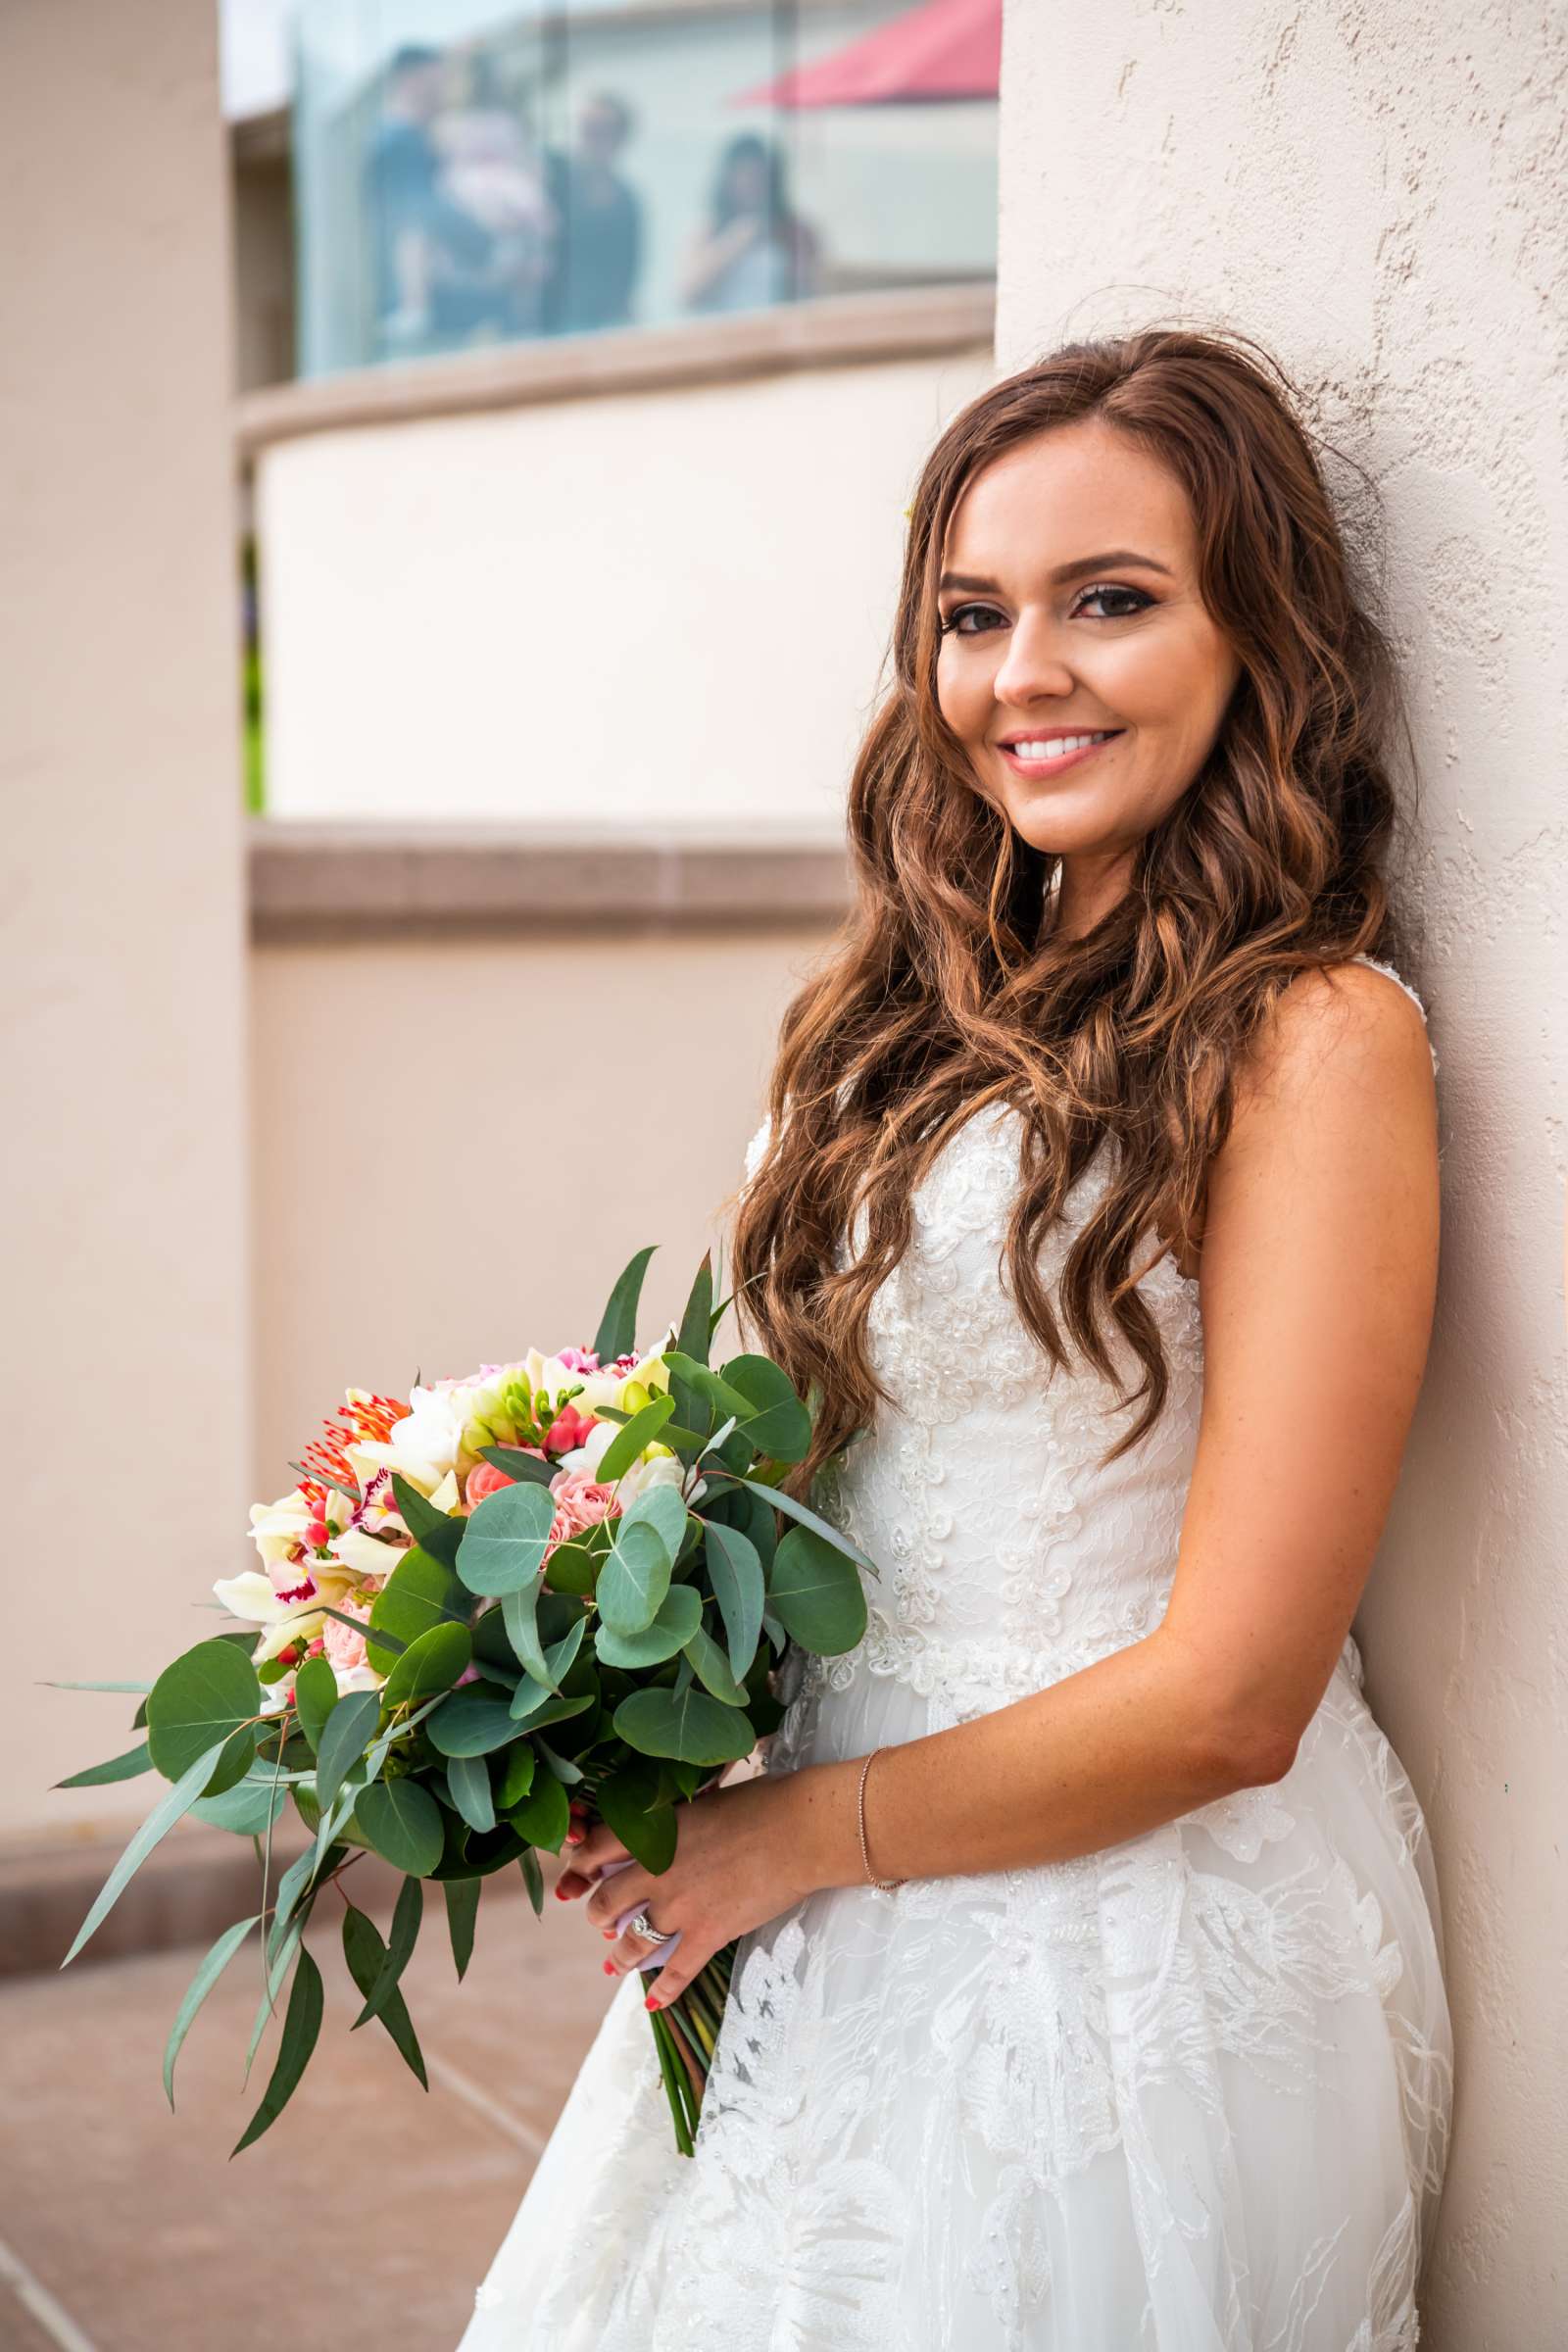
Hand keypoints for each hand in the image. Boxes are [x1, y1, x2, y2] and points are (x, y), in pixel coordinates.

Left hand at [555, 1773, 817, 2007]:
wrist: (799, 1830)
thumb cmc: (761, 1803)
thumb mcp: (704, 1801)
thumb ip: (677, 1821)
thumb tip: (668, 1832)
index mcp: (654, 1831)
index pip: (595, 1849)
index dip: (580, 1868)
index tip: (577, 1879)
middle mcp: (657, 1871)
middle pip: (606, 1903)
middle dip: (599, 1917)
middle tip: (602, 1923)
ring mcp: (680, 1906)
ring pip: (633, 1942)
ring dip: (621, 1956)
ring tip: (614, 1964)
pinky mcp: (708, 1934)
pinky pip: (677, 1971)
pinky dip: (663, 1990)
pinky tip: (653, 2000)